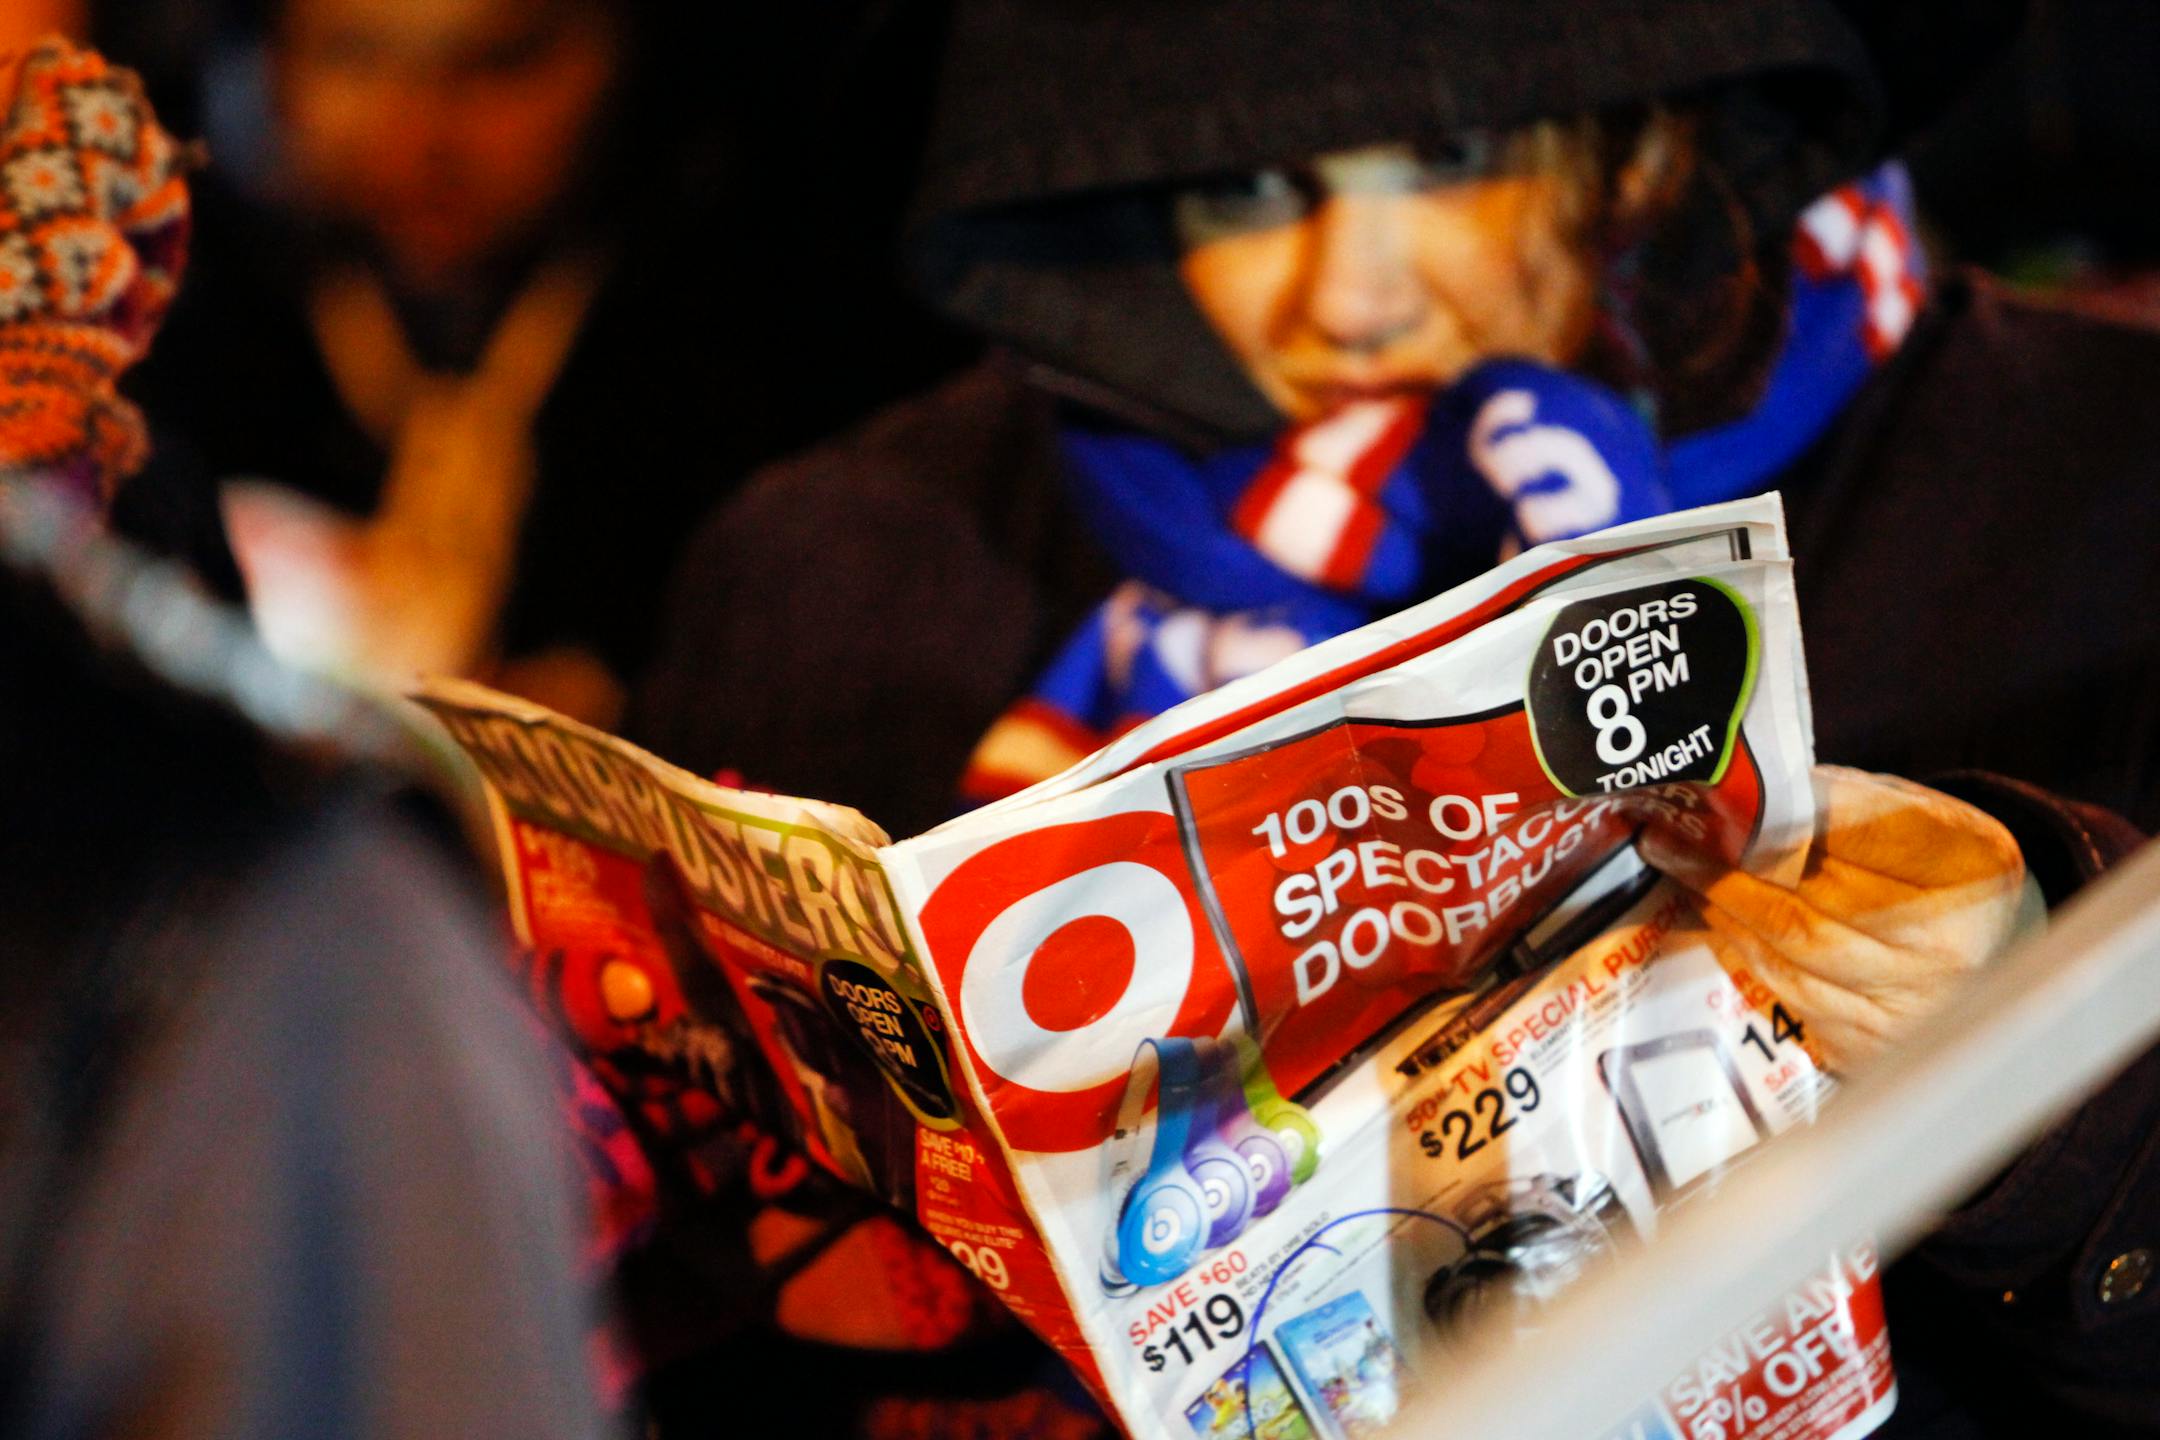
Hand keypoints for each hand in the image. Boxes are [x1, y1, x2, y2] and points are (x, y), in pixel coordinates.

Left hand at [1638, 766, 2030, 1071]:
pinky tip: (1716, 918)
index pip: (1868, 834)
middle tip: (1671, 837)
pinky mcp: (1874, 1044)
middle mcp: (1949, 944)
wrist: (1986, 951)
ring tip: (1680, 869)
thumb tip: (1750, 798)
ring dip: (1724, 907)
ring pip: (1792, 949)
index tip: (1724, 800)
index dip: (1789, 819)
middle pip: (1815, 901)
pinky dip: (1744, 950)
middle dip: (1729, 867)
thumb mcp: (1914, 816)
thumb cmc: (1934, 870)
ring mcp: (1913, 1004)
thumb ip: (1846, 804)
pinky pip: (1788, 991)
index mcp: (1971, 865)